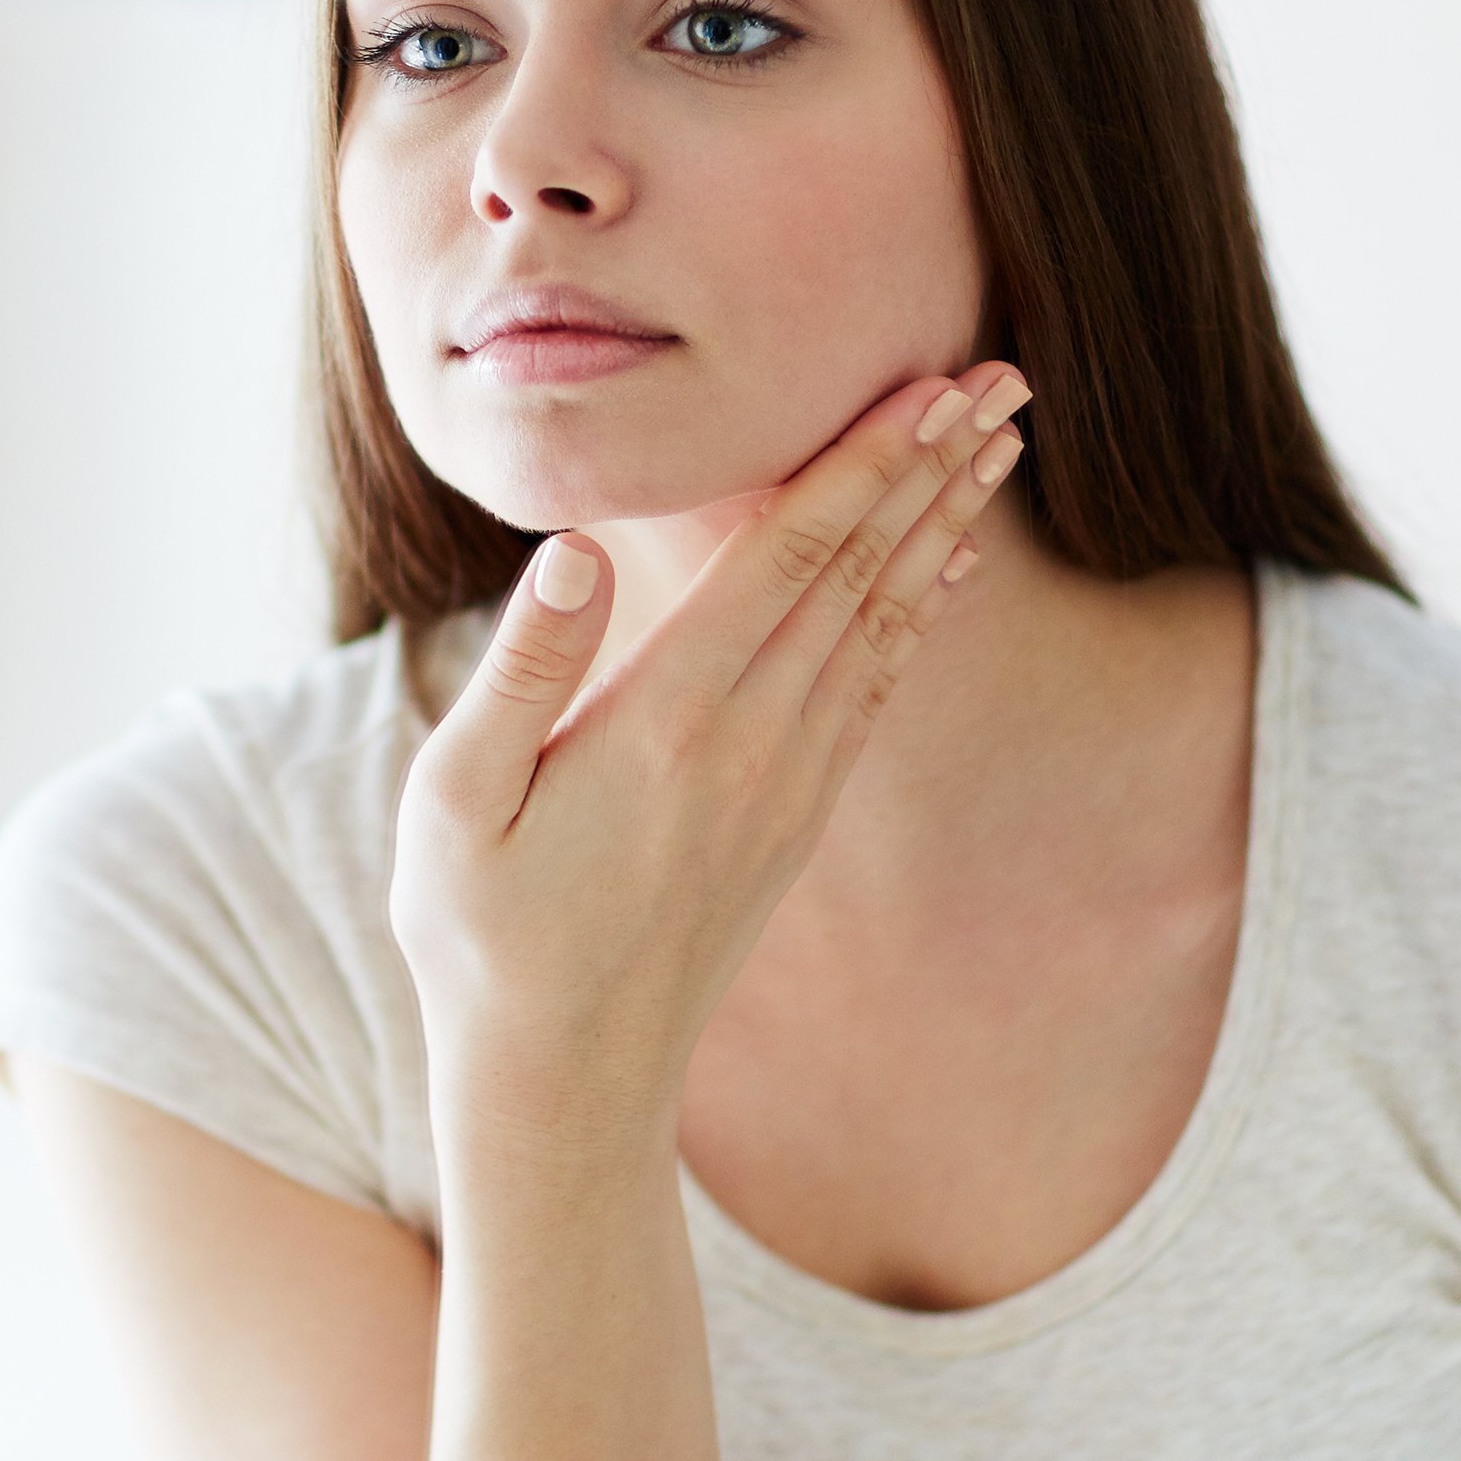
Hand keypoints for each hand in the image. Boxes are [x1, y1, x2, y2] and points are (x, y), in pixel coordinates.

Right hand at [388, 365, 1028, 1173]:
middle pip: (860, 576)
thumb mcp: (453, 804)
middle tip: (1006, 376)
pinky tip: (945, 564)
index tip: (927, 385)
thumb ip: (521, 672)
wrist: (564, 1083)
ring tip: (998, 444)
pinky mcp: (792, 819)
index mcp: (667, 724)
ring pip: (884, 625)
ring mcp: (784, 787)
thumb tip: (569, 552)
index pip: (784, 562)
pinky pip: (872, 689)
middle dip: (932, 468)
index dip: (860, 464)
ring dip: (941, 524)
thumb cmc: (481, 937)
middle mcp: (750, 747)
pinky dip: (917, 611)